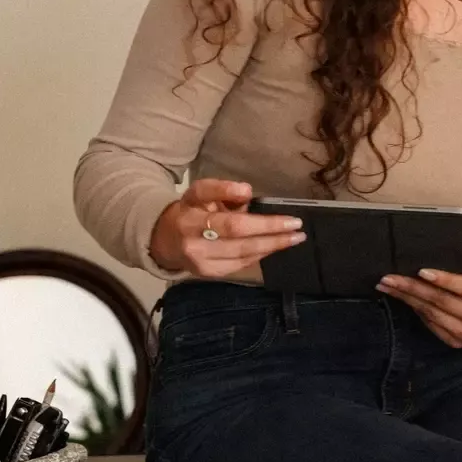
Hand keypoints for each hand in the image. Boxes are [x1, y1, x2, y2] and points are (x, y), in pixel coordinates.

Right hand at [149, 180, 304, 278]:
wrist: (165, 240)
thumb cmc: (191, 211)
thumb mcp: (200, 192)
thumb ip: (222, 189)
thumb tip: (247, 192)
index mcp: (190, 213)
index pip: (222, 212)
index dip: (248, 209)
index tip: (271, 206)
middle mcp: (193, 239)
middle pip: (238, 235)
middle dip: (271, 231)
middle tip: (296, 226)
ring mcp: (200, 260)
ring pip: (242, 253)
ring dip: (272, 245)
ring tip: (294, 238)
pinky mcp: (207, 273)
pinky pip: (240, 265)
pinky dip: (260, 255)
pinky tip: (275, 247)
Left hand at [378, 256, 461, 347]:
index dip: (444, 280)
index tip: (421, 271)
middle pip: (443, 302)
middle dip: (413, 288)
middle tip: (390, 277)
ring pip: (432, 314)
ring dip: (408, 299)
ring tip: (388, 286)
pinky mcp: (458, 343)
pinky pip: (431, 325)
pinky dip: (416, 310)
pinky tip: (403, 299)